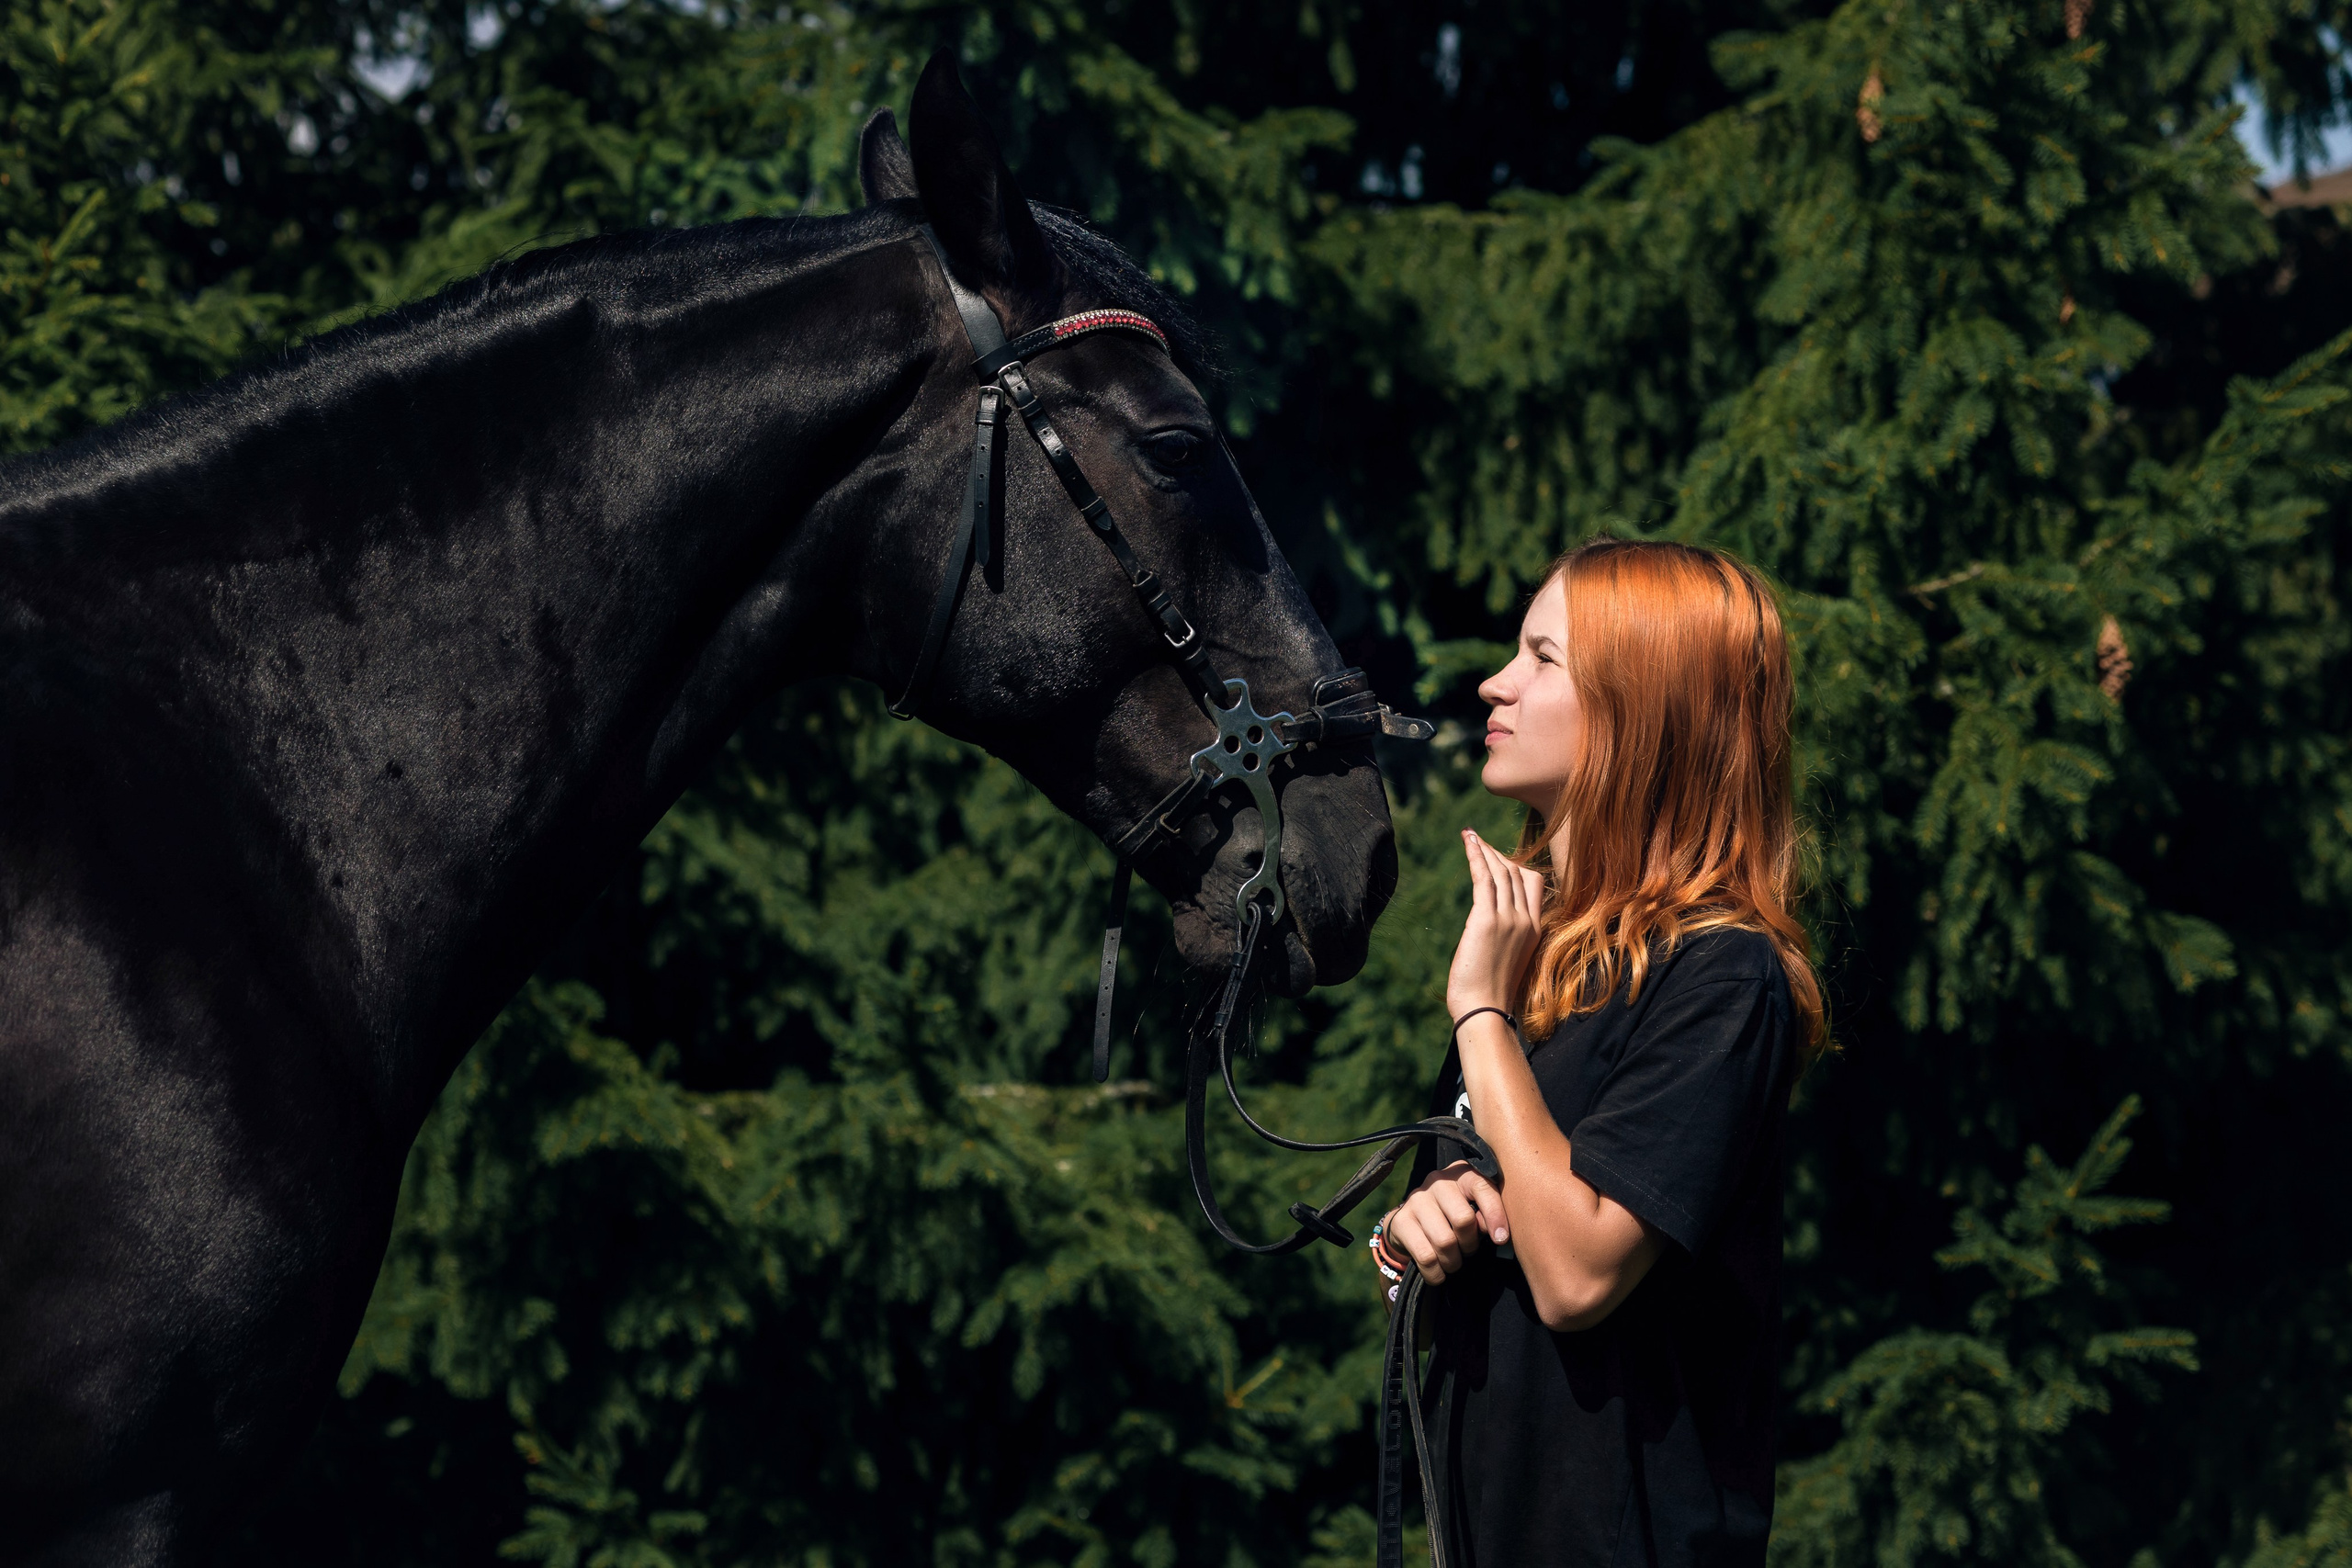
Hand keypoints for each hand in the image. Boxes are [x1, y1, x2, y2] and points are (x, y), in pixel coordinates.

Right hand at [1386, 1162, 1509, 1284]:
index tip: (1501, 1240)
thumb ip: (1487, 1216)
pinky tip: (1439, 1273)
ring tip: (1454, 1262)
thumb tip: (1497, 1235)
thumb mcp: (1475, 1210)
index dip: (1495, 1215)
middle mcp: (1438, 1182)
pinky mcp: (1401, 1221)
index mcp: (1462, 1174)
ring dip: (1454, 1261)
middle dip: (1470, 1244)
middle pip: (1463, 1219)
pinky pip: (1425, 1256)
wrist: (1413, 1221)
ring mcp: (1417, 1200)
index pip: (1482, 1188)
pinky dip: (1436, 1273)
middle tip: (1468, 1251)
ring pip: (1445, 1241)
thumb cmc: (1455, 1216)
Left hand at [1446, 830, 1546, 1018]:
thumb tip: (1489, 927)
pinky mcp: (1487, 920)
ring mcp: (1509, 919)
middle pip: (1517, 872)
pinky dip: (1476, 857)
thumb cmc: (1490, 992)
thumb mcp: (1507, 959)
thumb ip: (1505, 937)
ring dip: (1485, 849)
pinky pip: (1484, 879)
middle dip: (1497, 853)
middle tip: (1479, 840)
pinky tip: (1468, 843)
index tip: (1499, 856)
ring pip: (1501, 871)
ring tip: (1470, 836)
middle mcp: (1526, 920)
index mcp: (1535, 929)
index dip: (1516, 865)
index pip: (1533, 884)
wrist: (1484, 1009)